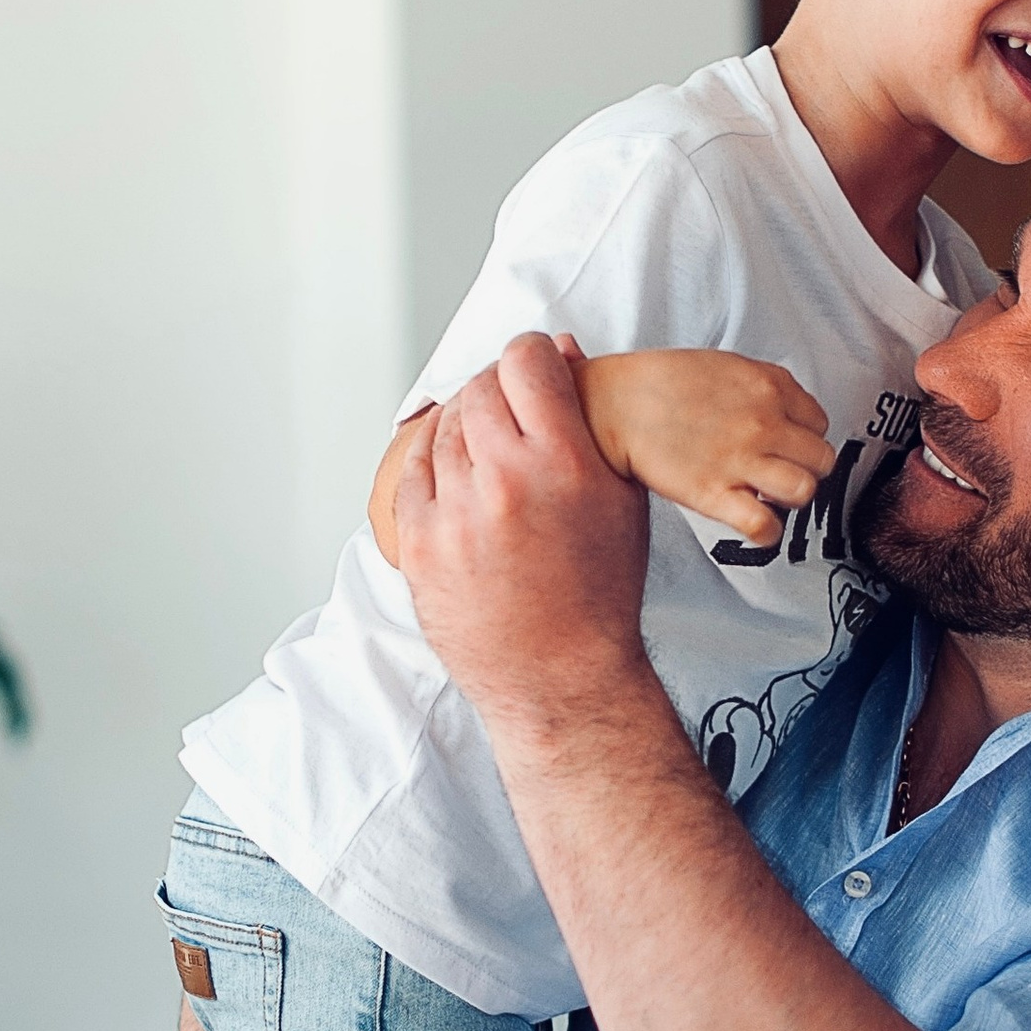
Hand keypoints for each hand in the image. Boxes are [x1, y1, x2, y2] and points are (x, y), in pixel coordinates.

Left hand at [393, 331, 659, 735]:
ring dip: (464, 427)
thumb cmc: (598, 593)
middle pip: (479, 388)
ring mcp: (454, 514)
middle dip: (496, 391)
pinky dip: (431, 463)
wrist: (559, 677)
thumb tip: (559, 353)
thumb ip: (590, 421)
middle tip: (511, 412)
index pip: (525, 360)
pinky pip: (412, 473)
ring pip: (444, 427)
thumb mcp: (618, 499)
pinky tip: (455, 475)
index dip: (530, 355)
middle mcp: (504, 482)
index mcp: (564, 463)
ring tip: (489, 454)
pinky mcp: (420, 544)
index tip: (532, 368)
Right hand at [579, 348, 832, 546]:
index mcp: (768, 386)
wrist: (614, 403)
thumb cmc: (660, 384)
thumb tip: (786, 414)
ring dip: (790, 498)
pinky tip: (755, 523)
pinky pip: (765, 525)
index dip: (804, 439)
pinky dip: (766, 531)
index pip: (820, 423)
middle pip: (821, 459)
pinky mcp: (714, 493)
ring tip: (768, 495)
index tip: (787, 447)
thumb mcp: (725, 365)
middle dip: (804, 469)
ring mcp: (740, 458)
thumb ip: (762, 388)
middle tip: (780, 473)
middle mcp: (762, 421)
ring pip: (805, 490)